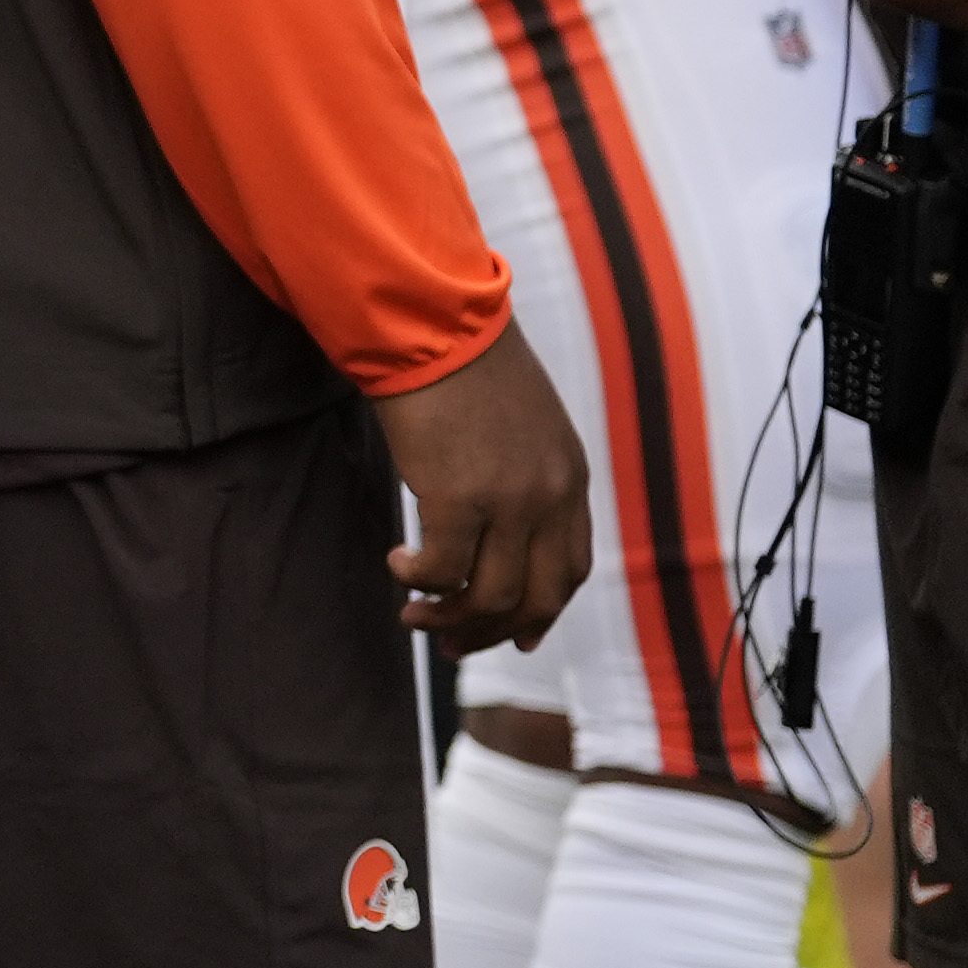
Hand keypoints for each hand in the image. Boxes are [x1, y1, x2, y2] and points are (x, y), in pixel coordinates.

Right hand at [376, 327, 594, 648]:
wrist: (433, 323)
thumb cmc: (464, 364)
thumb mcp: (522, 423)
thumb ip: (525, 473)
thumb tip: (496, 524)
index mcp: (571, 477)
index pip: (569, 570)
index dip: (540, 614)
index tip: (511, 636)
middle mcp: (551, 495)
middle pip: (536, 599)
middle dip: (492, 633)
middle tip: (450, 643)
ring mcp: (510, 500)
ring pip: (490, 598)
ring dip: (449, 617)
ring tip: (413, 613)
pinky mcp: (459, 498)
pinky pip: (441, 571)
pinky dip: (418, 580)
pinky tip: (396, 564)